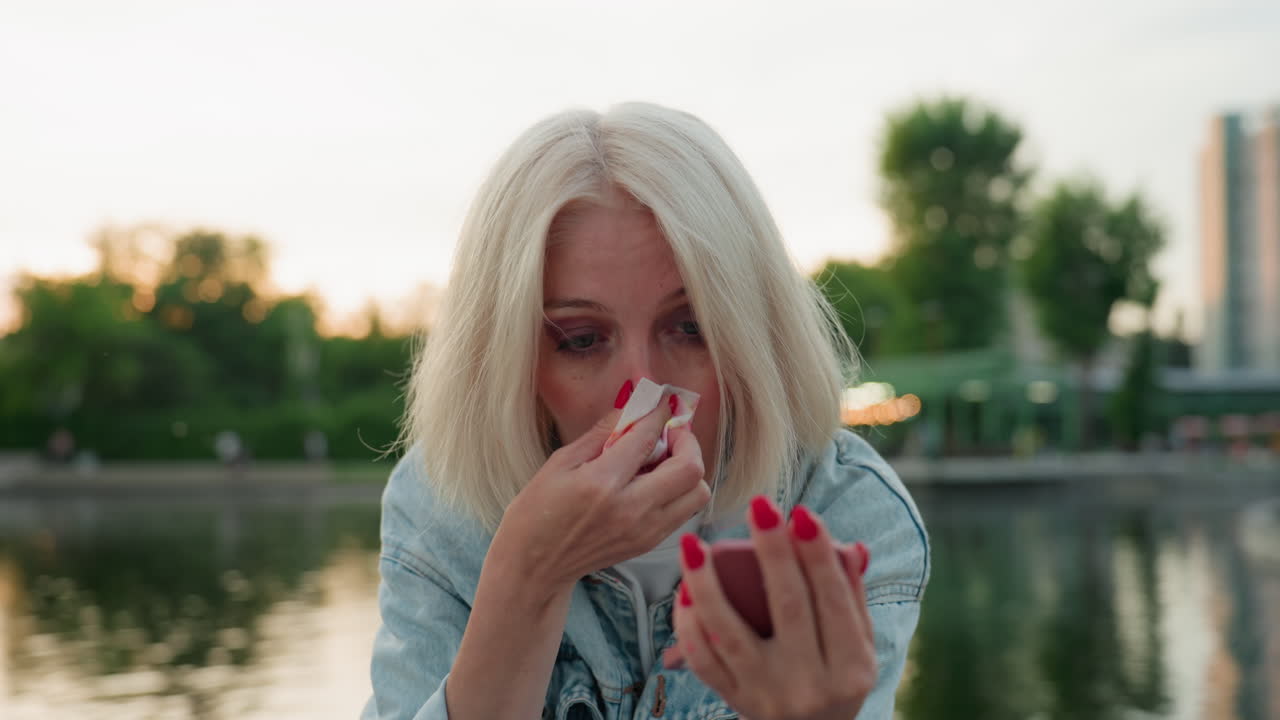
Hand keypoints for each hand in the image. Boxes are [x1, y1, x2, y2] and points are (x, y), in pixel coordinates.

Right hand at [494, 394, 710, 593]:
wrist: (534, 566)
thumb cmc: (537, 510)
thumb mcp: (560, 462)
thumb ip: (601, 432)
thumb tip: (632, 406)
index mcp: (602, 483)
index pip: (648, 437)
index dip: (658, 413)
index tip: (660, 403)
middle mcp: (631, 509)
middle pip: (691, 468)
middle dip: (686, 440)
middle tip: (668, 432)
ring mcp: (644, 531)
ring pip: (697, 492)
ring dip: (687, 468)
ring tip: (662, 459)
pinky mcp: (649, 544)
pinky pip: (684, 510)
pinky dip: (678, 489)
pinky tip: (653, 481)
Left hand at [671, 496, 875, 719]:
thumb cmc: (835, 675)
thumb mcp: (856, 646)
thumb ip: (851, 597)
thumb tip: (849, 545)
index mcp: (850, 668)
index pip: (835, 601)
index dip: (818, 556)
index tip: (801, 512)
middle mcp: (809, 685)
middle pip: (788, 609)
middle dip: (773, 554)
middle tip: (759, 506)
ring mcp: (766, 695)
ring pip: (730, 635)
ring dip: (708, 586)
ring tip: (694, 545)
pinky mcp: (734, 701)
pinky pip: (703, 661)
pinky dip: (689, 626)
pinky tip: (684, 591)